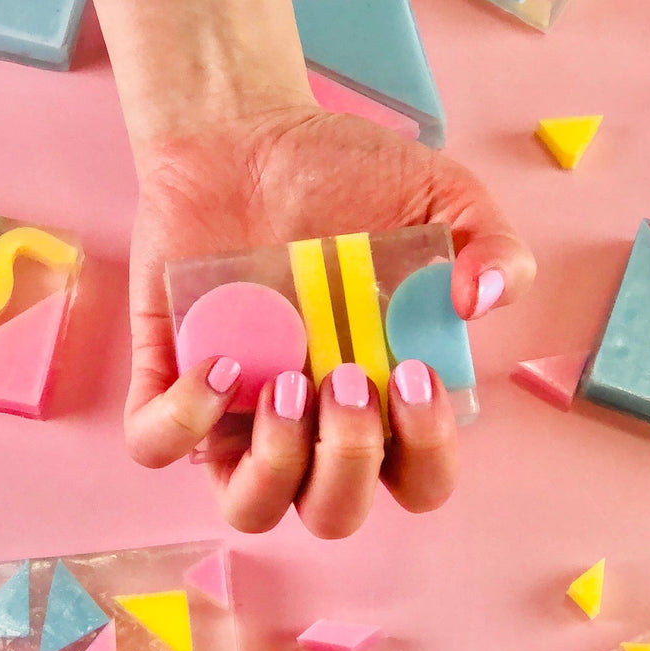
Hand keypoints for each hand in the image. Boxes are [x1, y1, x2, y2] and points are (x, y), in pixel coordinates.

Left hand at [124, 102, 534, 537]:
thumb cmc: (345, 174)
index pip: (418, 479)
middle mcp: (312, 417)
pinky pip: (158, 447)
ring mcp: (238, 407)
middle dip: (347, 465)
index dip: (425, 454)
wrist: (248, 136)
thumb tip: (486, 302)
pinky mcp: (170, 377)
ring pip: (248, 507)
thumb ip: (491, 242)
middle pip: (334, 514)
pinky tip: (216, 362)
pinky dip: (182, 426)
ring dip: (272, 468)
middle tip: (345, 377)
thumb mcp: (439, 196)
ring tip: (283, 385)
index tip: (412, 374)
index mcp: (382, 394)